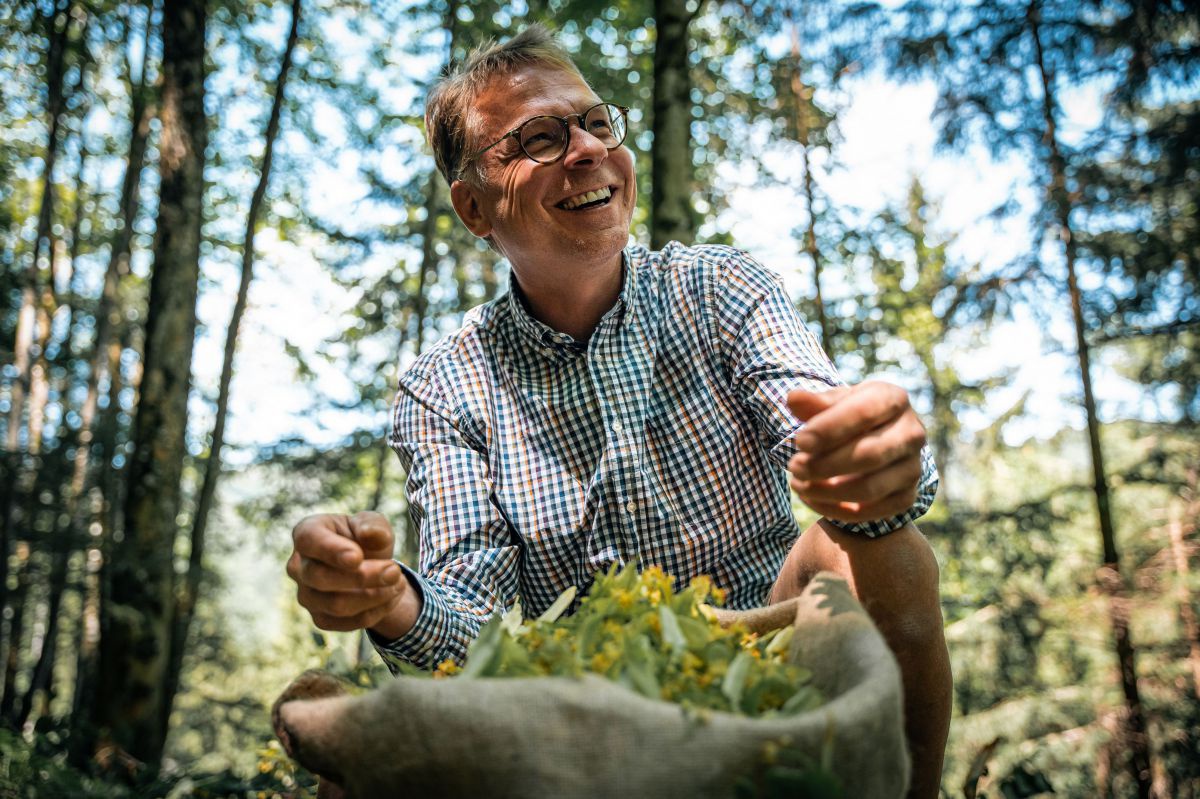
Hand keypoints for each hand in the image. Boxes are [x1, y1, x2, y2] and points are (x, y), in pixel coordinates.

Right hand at [287, 511, 417, 636]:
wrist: (372, 567)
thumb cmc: (366, 539)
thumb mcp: (373, 524)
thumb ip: (372, 524)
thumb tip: (370, 533)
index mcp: (307, 532)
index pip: (308, 540)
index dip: (331, 550)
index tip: (358, 557)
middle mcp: (298, 566)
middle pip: (321, 577)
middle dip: (364, 576)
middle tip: (395, 571)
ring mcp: (306, 595)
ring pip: (336, 605)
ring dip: (375, 596)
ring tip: (398, 582)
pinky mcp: (320, 618)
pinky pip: (347, 622)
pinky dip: (376, 612)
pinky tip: (391, 596)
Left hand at [786, 382, 926, 523]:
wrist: (876, 440)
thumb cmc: (849, 416)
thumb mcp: (835, 402)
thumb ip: (815, 402)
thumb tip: (793, 399)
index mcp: (894, 399)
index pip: (864, 413)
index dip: (830, 429)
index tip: (800, 441)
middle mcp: (911, 433)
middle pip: (869, 455)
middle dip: (825, 465)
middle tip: (794, 466)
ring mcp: (913, 468)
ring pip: (869, 489)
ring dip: (827, 491)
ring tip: (798, 483)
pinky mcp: (905, 497)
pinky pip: (869, 512)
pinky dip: (834, 509)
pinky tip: (811, 498)